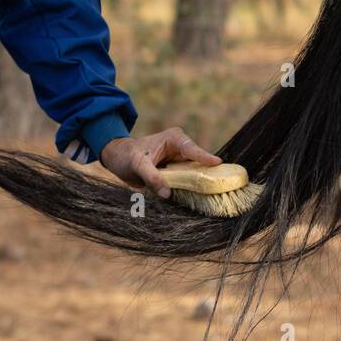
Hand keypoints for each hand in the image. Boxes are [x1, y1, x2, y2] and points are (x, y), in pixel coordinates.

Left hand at [99, 126, 221, 198]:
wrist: (119, 159)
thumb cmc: (127, 156)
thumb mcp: (137, 165)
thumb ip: (152, 177)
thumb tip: (167, 193)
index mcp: (174, 139)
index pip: (192, 149)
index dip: (205, 157)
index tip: (218, 164)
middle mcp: (181, 149)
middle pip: (199, 163)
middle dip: (208, 174)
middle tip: (222, 186)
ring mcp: (180, 162)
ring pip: (195, 174)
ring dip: (201, 184)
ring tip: (215, 196)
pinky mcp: (177, 173)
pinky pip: (187, 182)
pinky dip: (191, 190)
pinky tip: (200, 200)